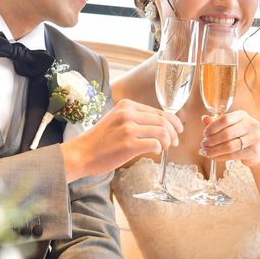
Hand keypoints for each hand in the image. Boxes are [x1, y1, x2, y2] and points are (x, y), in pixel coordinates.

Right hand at [61, 99, 183, 182]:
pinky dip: (159, 149)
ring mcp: (128, 129)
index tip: (178, 130)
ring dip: (168, 142)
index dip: (173, 121)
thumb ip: (134, 118)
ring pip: (162, 132)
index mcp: (126, 105)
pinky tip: (154, 152)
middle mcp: (128, 114)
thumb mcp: (116, 120)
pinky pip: (155, 145)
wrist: (82, 153)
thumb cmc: (99, 140)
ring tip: (165, 148)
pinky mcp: (129, 145)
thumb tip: (161, 124)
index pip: (158, 111)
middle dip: (174, 133)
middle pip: (163, 121)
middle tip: (175, 142)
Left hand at [200, 112, 259, 167]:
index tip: (204, 134)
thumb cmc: (239, 135)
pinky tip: (213, 157)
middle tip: (203, 145)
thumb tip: (204, 118)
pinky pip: (233, 155)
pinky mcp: (254, 151)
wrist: (257, 149)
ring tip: (206, 152)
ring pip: (229, 146)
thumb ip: (216, 123)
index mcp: (242, 115)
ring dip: (214, 150)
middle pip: (226, 134)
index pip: (225, 119)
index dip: (212, 127)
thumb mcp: (228, 126)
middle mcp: (250, 125)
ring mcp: (254, 138)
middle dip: (211, 141)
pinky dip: (220, 157)